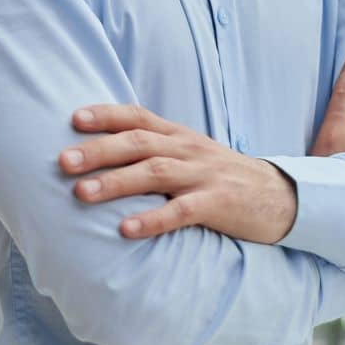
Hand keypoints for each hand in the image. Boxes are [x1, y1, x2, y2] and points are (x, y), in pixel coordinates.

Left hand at [59, 105, 297, 243]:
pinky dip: (152, 220)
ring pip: (155, 172)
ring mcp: (204, 176)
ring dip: (116, 182)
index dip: (106, 115)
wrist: (281, 197)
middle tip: (62, 161)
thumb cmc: (222, 177)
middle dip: (98, 150)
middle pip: (138, 143)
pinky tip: (126, 230)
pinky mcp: (218, 204)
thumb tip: (101, 152)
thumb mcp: (190, 154)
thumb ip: (154, 149)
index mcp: (178, 135)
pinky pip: (182, 211)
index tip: (73, 119)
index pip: (137, 116)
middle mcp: (188, 149)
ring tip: (82, 193)